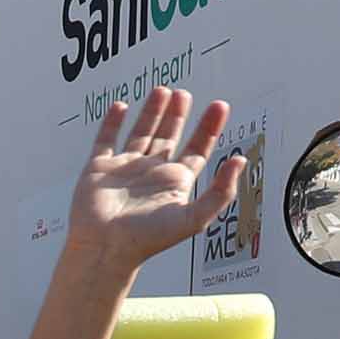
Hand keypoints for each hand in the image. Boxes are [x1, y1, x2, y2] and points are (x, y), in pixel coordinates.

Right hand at [62, 91, 244, 271]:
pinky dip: (113, 122)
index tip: (219, 106)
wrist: (105, 247)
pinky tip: (121, 107)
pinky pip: (106, 139)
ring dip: (152, 112)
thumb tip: (240, 161)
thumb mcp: (194, 217)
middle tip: (185, 94)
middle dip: (178, 115)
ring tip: (162, 91)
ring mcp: (125, 169)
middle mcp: (151, 173)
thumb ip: (220, 192)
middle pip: (169, 137)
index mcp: (175, 182)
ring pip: (141, 132)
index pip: (197, 149)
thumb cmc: (148, 239)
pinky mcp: (99, 168)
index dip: (209, 128)